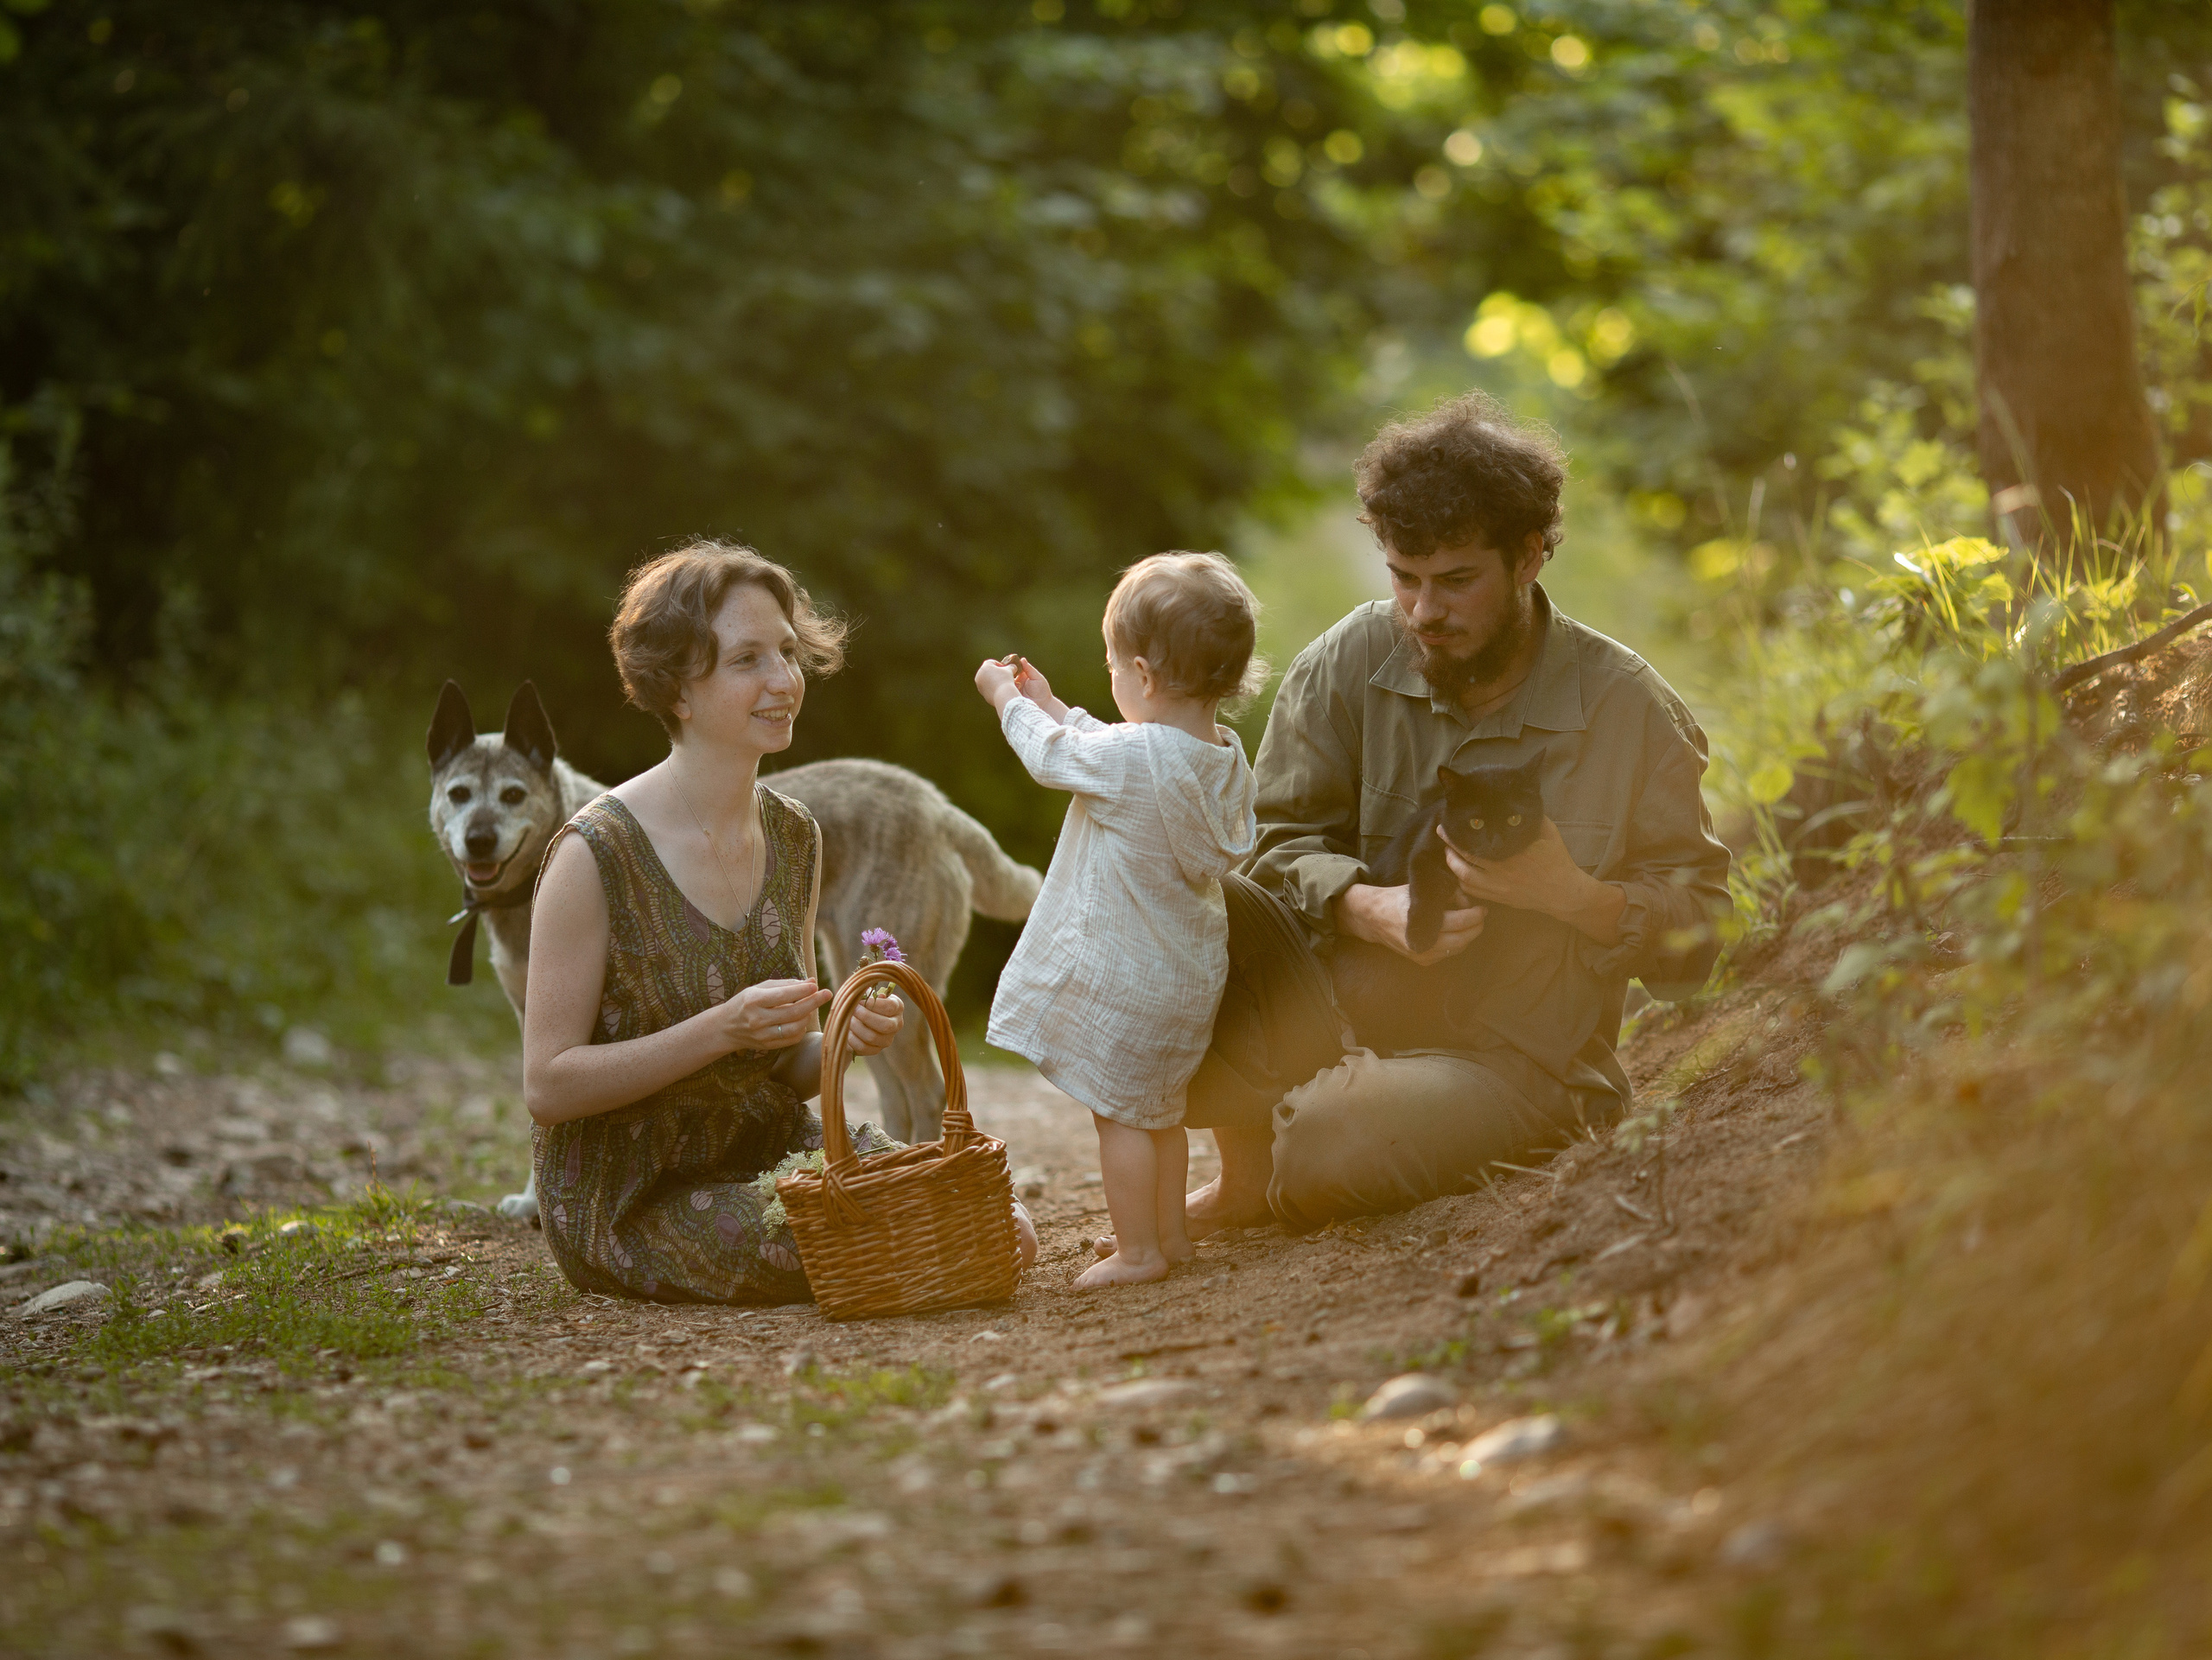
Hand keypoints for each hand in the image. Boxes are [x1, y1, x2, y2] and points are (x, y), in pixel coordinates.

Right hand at [720, 977, 831, 1052]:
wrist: (726, 1027)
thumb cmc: (746, 1002)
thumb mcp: (760, 988)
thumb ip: (786, 984)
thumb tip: (811, 982)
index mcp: (754, 1000)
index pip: (783, 995)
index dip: (802, 990)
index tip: (816, 985)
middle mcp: (757, 1019)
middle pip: (793, 1012)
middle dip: (813, 1002)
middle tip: (827, 993)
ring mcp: (762, 1035)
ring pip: (795, 1027)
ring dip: (808, 1016)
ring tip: (809, 1008)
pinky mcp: (767, 1046)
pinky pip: (792, 1039)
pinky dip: (801, 1029)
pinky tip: (800, 1020)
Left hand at [843, 993, 903, 1057]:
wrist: (857, 1019)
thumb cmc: (862, 1002)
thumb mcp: (866, 994)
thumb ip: (866, 991)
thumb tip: (864, 990)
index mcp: (897, 1007)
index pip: (889, 1007)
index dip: (872, 1005)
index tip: (859, 1001)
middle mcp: (896, 1024)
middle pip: (884, 1025)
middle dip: (865, 1017)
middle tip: (853, 1011)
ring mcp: (887, 1039)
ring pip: (872, 1037)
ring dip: (857, 1028)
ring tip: (848, 1020)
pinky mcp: (877, 1050)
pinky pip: (864, 1047)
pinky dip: (852, 1040)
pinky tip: (848, 1032)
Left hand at [975, 657, 1020, 711]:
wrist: (1002, 695)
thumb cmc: (1005, 680)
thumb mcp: (1010, 670)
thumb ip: (1011, 667)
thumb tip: (1013, 667)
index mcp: (984, 667)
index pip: (991, 662)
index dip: (1000, 664)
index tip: (1006, 669)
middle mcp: (979, 675)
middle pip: (989, 671)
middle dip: (997, 673)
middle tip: (1005, 676)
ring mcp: (980, 685)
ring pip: (988, 680)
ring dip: (996, 681)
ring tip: (1005, 684)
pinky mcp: (982, 693)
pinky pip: (989, 688)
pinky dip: (994, 688)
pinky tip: (1002, 690)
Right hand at [1010, 657, 1067, 719]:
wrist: (1044, 705)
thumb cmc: (1043, 690)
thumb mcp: (1037, 678)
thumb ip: (1029, 669)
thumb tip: (1022, 659)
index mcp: (1022, 675)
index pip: (1014, 669)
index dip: (1010, 667)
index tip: (1007, 665)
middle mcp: (1017, 682)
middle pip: (1008, 676)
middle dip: (1006, 675)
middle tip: (1006, 674)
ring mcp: (1014, 690)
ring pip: (1006, 684)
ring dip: (1006, 683)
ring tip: (1009, 683)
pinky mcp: (1012, 697)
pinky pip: (1007, 693)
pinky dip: (1007, 691)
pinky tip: (1008, 690)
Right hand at [1336, 882, 1485, 965]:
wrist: (1372, 918)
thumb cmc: (1397, 899)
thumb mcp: (1419, 890)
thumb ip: (1444, 894)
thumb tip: (1467, 900)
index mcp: (1422, 921)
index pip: (1459, 922)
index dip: (1475, 915)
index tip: (1482, 908)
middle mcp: (1422, 941)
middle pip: (1462, 939)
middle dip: (1476, 927)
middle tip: (1481, 916)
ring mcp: (1422, 953)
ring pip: (1457, 948)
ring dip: (1468, 936)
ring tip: (1470, 923)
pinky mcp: (1421, 960)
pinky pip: (1447, 953)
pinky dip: (1456, 943)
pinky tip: (1456, 932)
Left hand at [1440, 819, 1625, 944]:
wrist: (1565, 892)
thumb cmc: (1557, 860)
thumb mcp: (1548, 832)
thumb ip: (1532, 816)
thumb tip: (1517, 799)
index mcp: (1512, 852)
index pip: (1477, 841)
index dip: (1459, 833)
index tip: (1450, 821)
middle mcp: (1502, 870)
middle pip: (1465, 858)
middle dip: (1449, 845)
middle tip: (1441, 832)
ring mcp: (1499, 887)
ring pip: (1464, 877)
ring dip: (1452, 864)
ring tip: (1447, 852)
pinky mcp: (1500, 898)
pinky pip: (1473, 892)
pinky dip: (1461, 882)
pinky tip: (1458, 872)